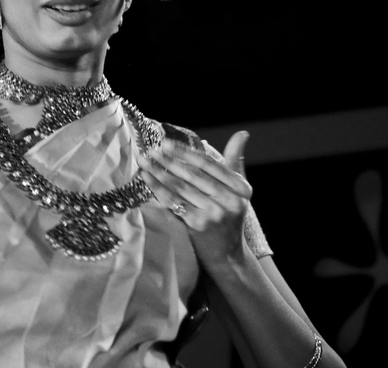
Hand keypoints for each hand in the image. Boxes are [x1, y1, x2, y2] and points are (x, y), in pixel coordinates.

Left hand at [138, 131, 252, 264]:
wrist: (226, 254)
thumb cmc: (228, 216)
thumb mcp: (237, 190)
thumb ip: (234, 160)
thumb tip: (242, 133)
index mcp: (241, 188)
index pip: (209, 164)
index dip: (186, 152)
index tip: (166, 143)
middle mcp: (230, 200)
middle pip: (193, 175)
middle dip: (169, 160)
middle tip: (151, 150)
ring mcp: (215, 214)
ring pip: (181, 187)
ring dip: (160, 172)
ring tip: (145, 162)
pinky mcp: (199, 225)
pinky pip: (174, 202)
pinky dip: (158, 189)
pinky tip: (147, 179)